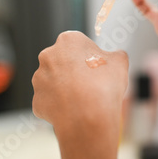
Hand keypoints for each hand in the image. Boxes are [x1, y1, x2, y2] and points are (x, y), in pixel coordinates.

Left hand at [32, 31, 127, 158]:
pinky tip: (75, 109)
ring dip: (67, 87)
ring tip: (84, 98)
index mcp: (68, 40)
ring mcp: (39, 79)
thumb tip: (115, 57)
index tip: (98, 67)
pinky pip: (51, 100)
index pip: (79, 43)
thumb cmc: (104, 86)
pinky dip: (61, 105)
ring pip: (55, 81)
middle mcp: (48, 56)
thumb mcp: (120, 62)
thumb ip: (115, 55)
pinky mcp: (37, 100)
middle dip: (75, 69)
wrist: (88, 117)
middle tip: (92, 82)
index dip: (90, 55)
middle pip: (64, 60)